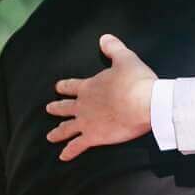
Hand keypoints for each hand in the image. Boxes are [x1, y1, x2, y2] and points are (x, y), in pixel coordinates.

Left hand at [46, 34, 156, 161]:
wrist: (145, 103)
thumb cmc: (137, 81)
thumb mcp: (126, 59)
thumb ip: (113, 48)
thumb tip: (104, 38)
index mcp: (89, 86)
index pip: (71, 86)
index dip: (64, 86)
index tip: (57, 87)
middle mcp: (83, 105)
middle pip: (65, 107)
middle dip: (57, 108)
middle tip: (48, 108)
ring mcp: (87, 122)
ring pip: (66, 128)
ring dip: (58, 132)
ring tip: (50, 136)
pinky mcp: (94, 137)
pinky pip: (77, 146)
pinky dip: (69, 152)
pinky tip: (62, 157)